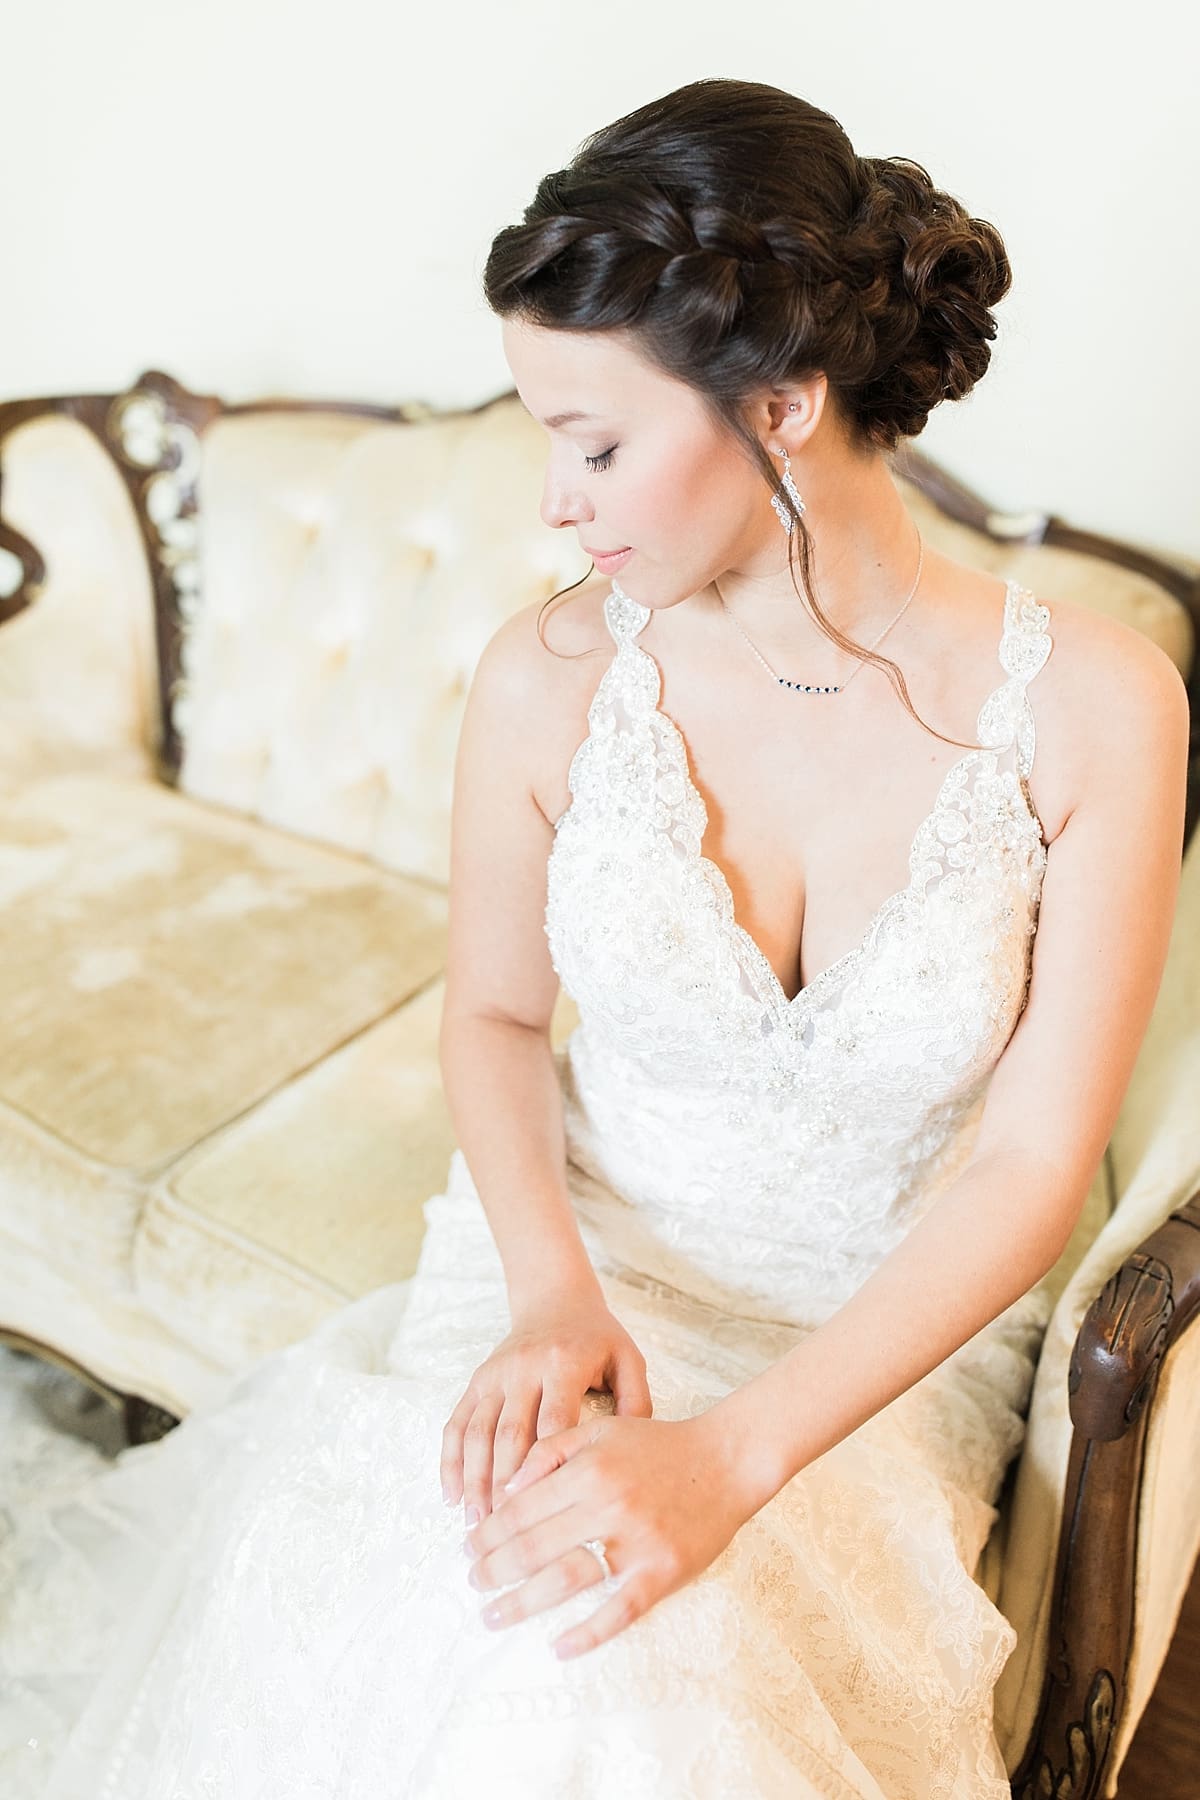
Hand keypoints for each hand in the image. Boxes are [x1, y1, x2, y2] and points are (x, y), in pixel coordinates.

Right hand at [440, 1287, 651, 1521]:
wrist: (555, 1300)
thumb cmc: (598, 1338)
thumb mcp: (627, 1360)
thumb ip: (636, 1403)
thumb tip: (631, 1459)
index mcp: (564, 1363)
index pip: (553, 1422)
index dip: (546, 1467)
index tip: (544, 1511)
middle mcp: (524, 1367)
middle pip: (510, 1434)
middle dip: (505, 1485)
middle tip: (505, 1532)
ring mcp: (496, 1374)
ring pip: (478, 1433)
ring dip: (474, 1480)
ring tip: (476, 1524)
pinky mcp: (477, 1380)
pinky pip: (457, 1423)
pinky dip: (450, 1461)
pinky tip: (451, 1496)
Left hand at [462, 1408, 768, 1660]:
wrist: (726, 1461)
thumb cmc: (658, 1446)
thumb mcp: (600, 1430)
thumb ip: (551, 1451)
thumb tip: (507, 1487)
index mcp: (588, 1470)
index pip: (522, 1508)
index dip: (489, 1531)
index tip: (468, 1548)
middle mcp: (608, 1505)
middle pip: (535, 1546)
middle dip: (494, 1568)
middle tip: (473, 1583)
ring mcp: (636, 1543)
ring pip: (567, 1579)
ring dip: (523, 1602)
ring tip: (493, 1616)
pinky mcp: (662, 1572)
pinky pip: (620, 1611)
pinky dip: (588, 1633)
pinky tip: (559, 1647)